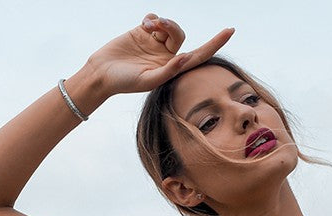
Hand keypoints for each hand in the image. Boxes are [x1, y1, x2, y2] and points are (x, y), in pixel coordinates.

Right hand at [86, 13, 234, 96]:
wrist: (101, 73)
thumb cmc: (124, 83)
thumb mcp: (148, 80)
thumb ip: (168, 71)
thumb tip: (185, 58)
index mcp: (172, 69)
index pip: (198, 55)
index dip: (215, 43)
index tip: (230, 31)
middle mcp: (166, 56)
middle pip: (180, 35)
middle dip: (171, 27)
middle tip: (157, 26)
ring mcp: (155, 43)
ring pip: (168, 25)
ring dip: (162, 21)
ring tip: (149, 26)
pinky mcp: (143, 32)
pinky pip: (155, 18)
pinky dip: (152, 17)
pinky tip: (144, 24)